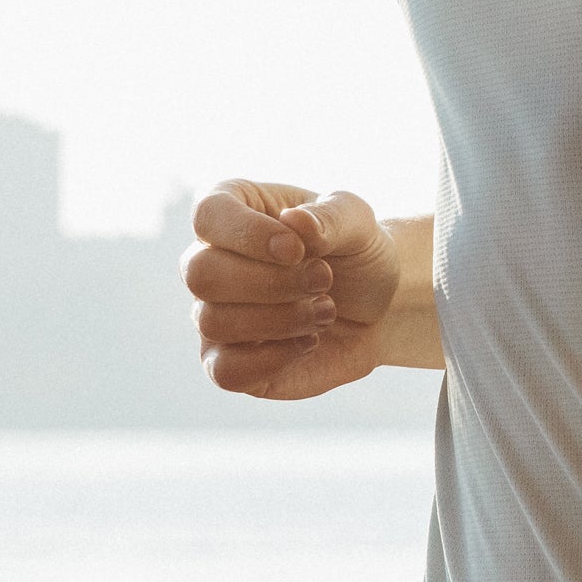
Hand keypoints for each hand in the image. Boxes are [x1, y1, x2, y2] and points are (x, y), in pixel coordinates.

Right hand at [182, 180, 402, 399]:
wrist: (380, 306)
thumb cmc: (357, 252)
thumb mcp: (358, 222)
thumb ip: (330, 216)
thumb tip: (293, 220)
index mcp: (232, 210)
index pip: (207, 215)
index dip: (249, 234)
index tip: (299, 249)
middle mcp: (210, 260)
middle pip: (201, 274)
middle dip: (270, 283)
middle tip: (324, 280)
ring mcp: (214, 313)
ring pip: (214, 322)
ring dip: (281, 319)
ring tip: (325, 311)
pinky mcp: (228, 361)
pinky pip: (224, 370)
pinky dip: (272, 359)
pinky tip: (309, 342)